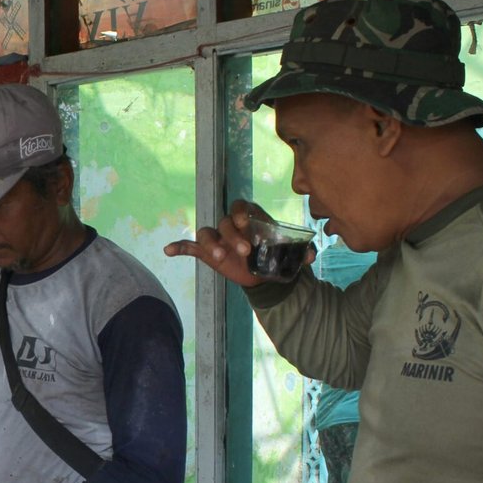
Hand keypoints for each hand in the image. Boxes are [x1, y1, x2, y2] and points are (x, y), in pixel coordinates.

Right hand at [162, 200, 313, 285]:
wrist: (265, 275)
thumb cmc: (276, 257)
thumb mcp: (291, 254)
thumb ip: (302, 252)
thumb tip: (313, 254)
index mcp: (249, 217)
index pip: (239, 206)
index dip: (240, 213)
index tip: (246, 224)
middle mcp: (231, 224)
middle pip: (224, 222)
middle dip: (232, 236)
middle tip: (245, 252)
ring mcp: (218, 238)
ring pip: (207, 233)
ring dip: (211, 244)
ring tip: (220, 257)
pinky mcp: (208, 253)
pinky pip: (190, 246)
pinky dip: (179, 247)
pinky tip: (168, 250)